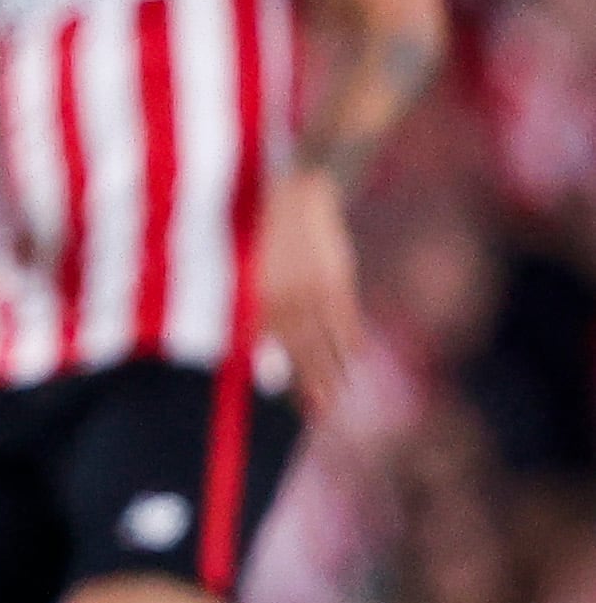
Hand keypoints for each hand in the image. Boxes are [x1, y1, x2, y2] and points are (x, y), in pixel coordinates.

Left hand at [255, 167, 362, 416]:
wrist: (297, 190)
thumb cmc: (264, 232)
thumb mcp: (248, 270)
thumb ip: (255, 309)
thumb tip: (256, 346)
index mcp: (257, 298)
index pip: (271, 351)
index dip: (284, 379)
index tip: (294, 404)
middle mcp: (283, 298)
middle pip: (300, 353)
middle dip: (310, 384)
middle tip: (320, 413)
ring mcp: (312, 290)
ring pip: (325, 341)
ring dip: (332, 369)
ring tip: (337, 394)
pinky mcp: (335, 279)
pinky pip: (344, 317)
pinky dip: (349, 338)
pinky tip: (354, 356)